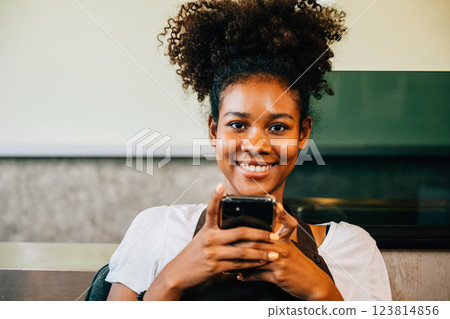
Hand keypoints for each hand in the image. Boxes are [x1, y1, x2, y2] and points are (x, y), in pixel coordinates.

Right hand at [144, 183, 280, 299]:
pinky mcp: (215, 267)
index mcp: (207, 229)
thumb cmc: (195, 254)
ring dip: (261, 253)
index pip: (212, 210)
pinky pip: (239, 265)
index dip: (215, 197)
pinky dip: (252, 264)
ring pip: (242, 251)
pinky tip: (262, 263)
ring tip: (274, 253)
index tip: (220, 185)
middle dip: (260, 235)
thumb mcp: (203, 238)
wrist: (179, 273)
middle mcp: (210, 239)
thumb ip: (217, 231)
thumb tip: (239, 227)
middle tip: (274, 236)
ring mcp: (213, 253)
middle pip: (239, 232)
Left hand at [233, 203, 342, 300]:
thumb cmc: (298, 265)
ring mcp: (281, 261)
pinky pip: (259, 274)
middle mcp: (284, 248)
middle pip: (258, 241)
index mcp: (285, 240)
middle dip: (239, 243)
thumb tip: (256, 236)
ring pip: (255, 258)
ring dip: (239, 262)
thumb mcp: (291, 249)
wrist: (313, 283)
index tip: (276, 204)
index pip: (287, 223)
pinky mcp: (279, 275)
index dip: (283, 213)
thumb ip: (276, 241)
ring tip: (227, 262)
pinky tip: (239, 275)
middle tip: (225, 243)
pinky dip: (247, 275)